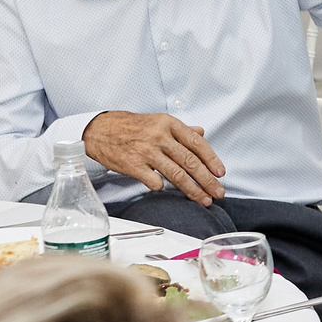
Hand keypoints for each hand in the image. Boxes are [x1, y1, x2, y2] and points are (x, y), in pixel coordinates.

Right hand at [84, 111, 225, 203]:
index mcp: (169, 124)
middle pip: (190, 162)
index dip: (211, 159)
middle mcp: (160, 137)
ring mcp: (147, 151)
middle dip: (207, 180)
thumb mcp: (159, 122)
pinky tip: (166, 190)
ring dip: (193, 190)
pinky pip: (154, 181)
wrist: (100, 130)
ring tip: (204, 199)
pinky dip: (162, 187)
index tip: (220, 173)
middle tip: (218, 192)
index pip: (196, 144)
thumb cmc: (131, 127)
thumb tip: (201, 133)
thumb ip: (181, 130)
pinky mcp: (134, 165)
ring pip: (176, 174)